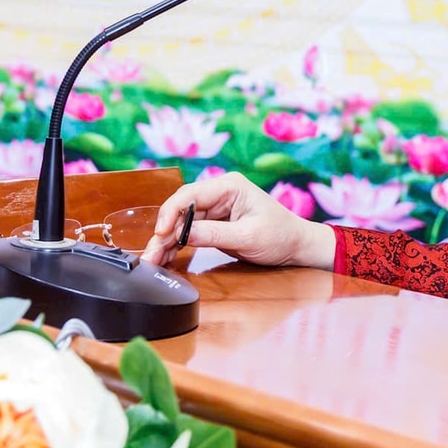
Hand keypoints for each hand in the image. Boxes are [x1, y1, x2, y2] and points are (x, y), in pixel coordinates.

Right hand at [142, 172, 335, 270]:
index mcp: (229, 186)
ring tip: (153, 261)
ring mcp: (215, 209)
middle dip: (164, 231)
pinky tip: (165, 258)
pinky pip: (189, 232)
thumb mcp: (248, 236)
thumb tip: (182, 234)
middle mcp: (219, 193)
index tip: (162, 232)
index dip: (171, 212)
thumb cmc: (280, 235)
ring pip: (181, 222)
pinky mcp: (214, 224)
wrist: (296, 246)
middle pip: (181, 209)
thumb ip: (214, 234)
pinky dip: (177, 245)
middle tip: (151, 254)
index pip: (190, 194)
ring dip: (167, 241)